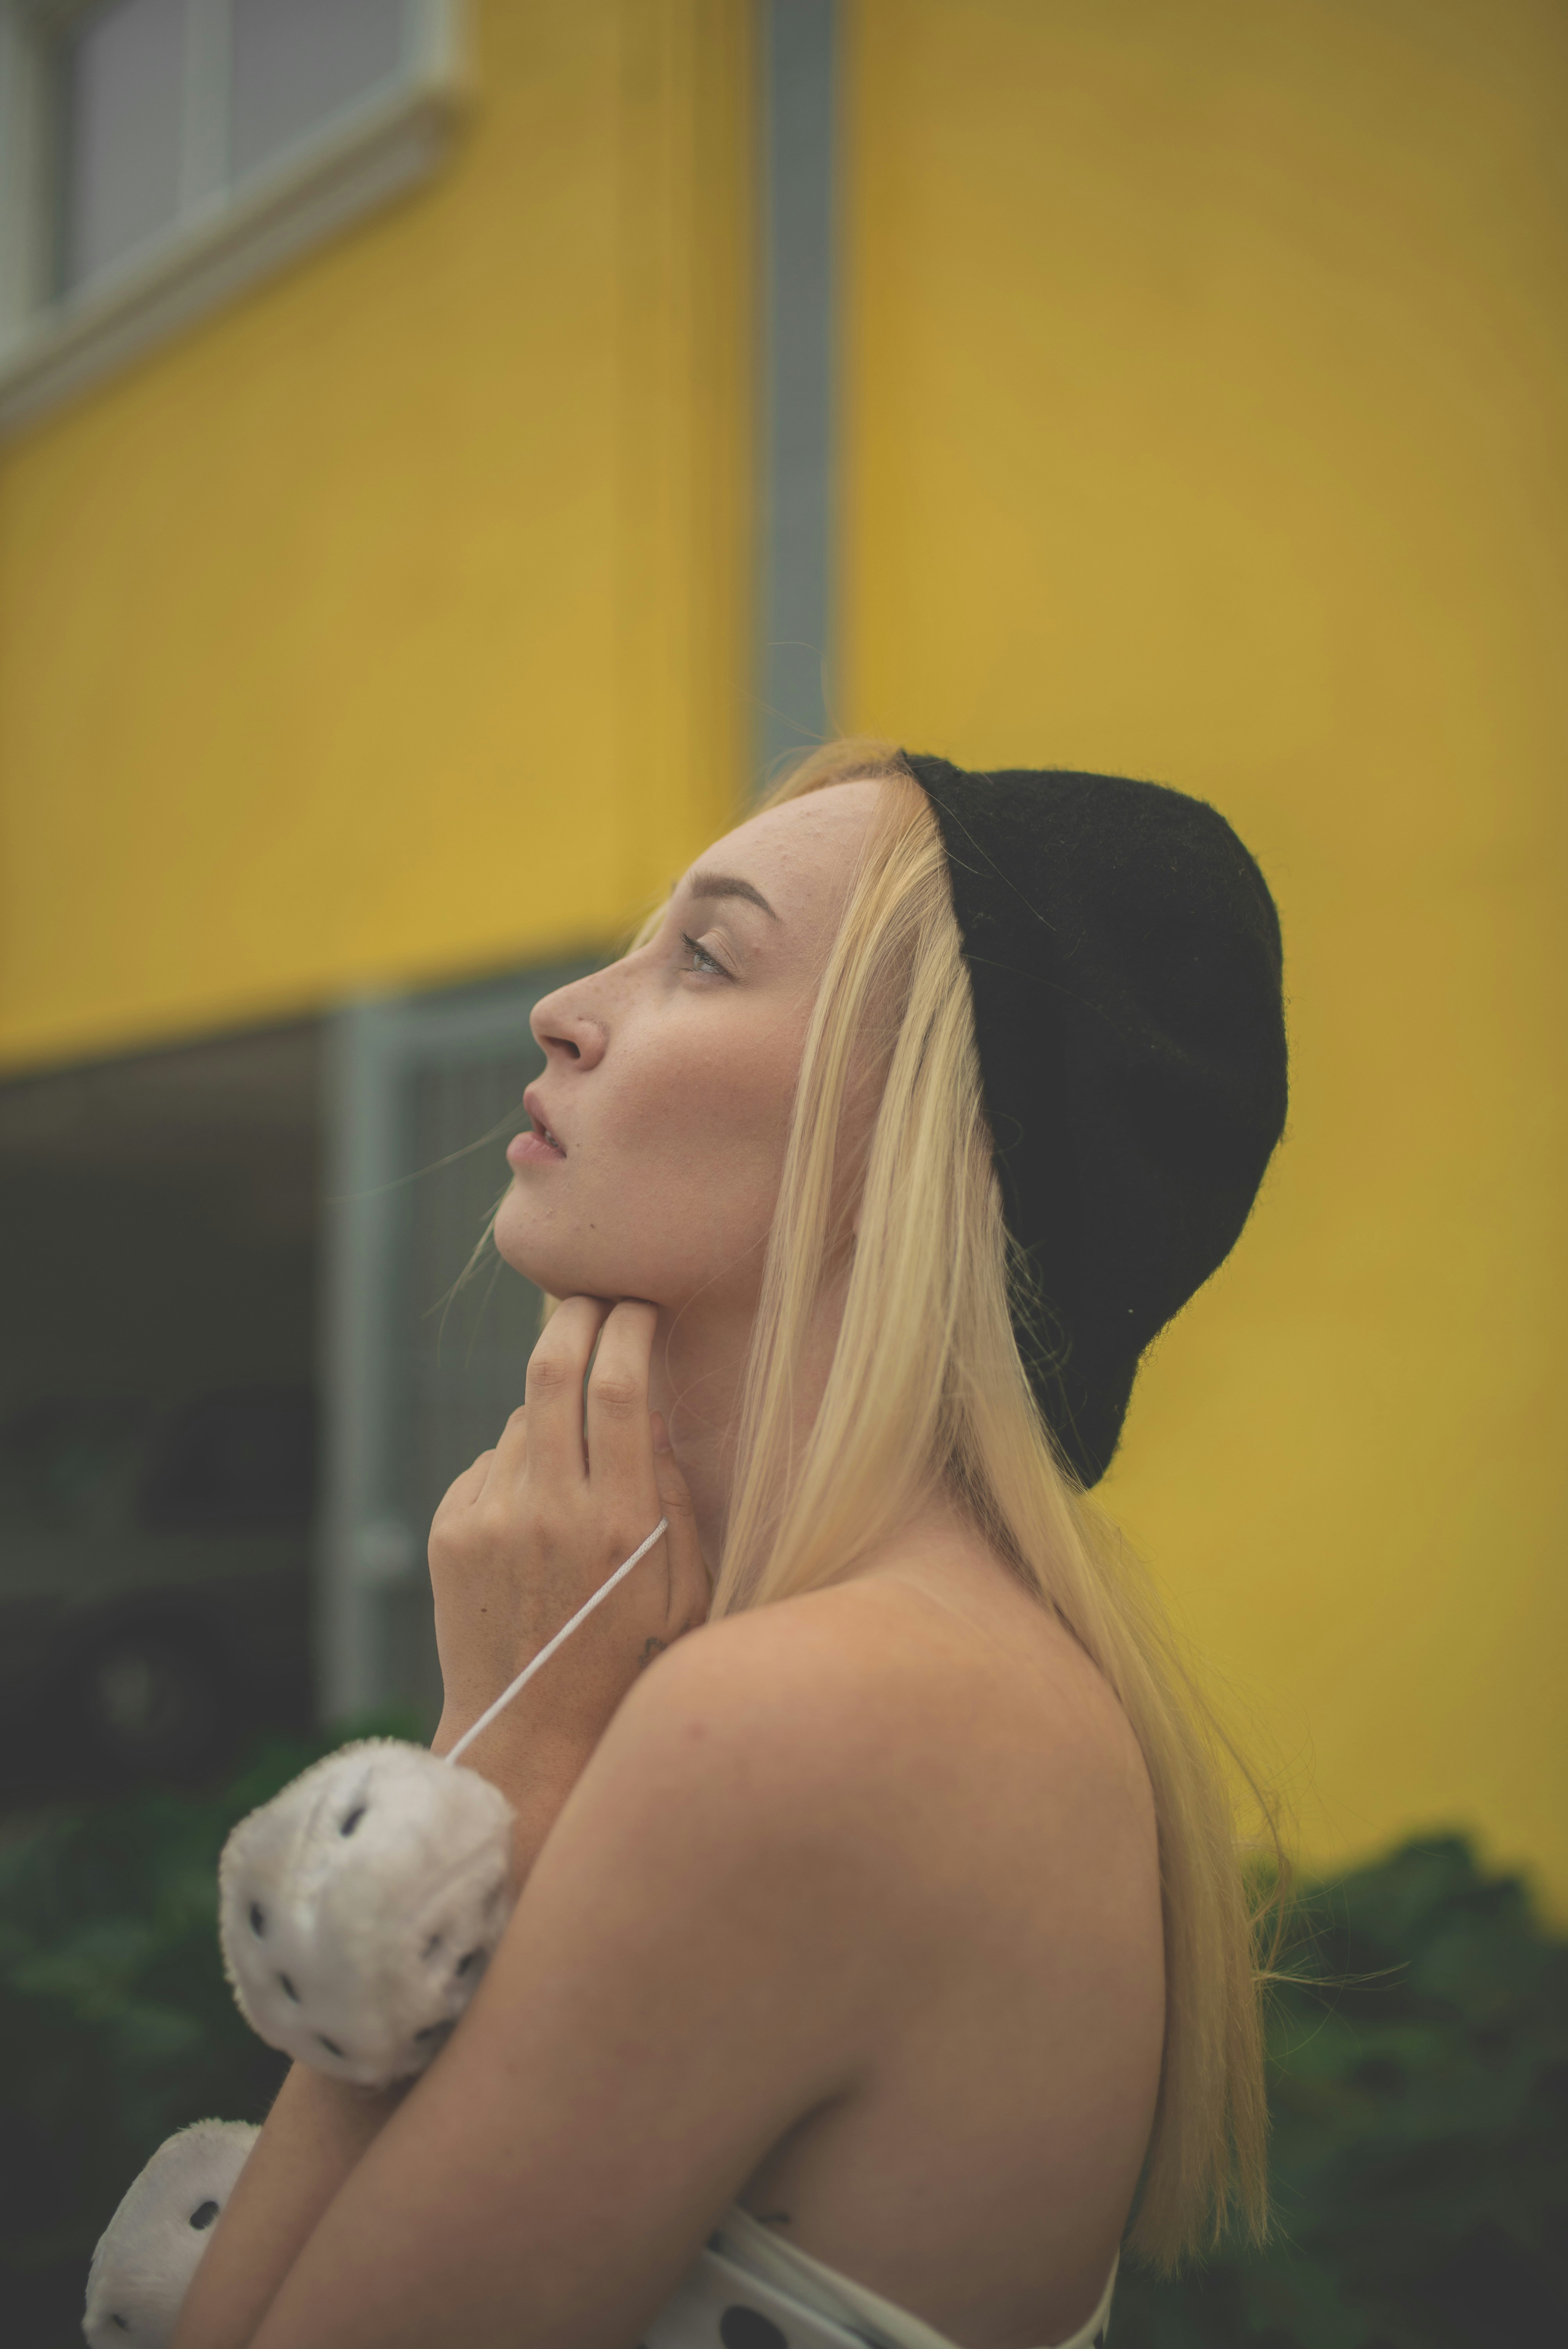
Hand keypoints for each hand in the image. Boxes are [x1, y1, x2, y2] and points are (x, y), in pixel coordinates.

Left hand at [427, 1298, 708, 1781]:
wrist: (530, 1734)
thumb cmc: (626, 1663)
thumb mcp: (685, 1592)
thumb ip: (674, 1501)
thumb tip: (653, 1420)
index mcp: (619, 1524)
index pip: (618, 1388)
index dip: (627, 1328)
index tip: (638, 1304)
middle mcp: (549, 1513)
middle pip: (550, 1372)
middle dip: (573, 1319)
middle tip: (592, 1301)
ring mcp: (490, 1521)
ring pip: (520, 1421)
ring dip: (548, 1417)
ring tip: (574, 1468)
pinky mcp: (449, 1534)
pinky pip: (487, 1468)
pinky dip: (515, 1471)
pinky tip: (534, 1524)